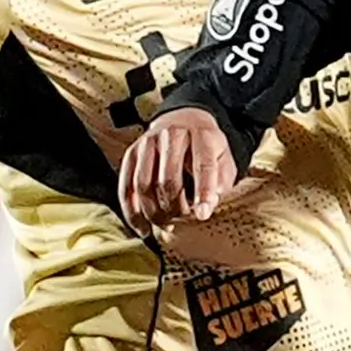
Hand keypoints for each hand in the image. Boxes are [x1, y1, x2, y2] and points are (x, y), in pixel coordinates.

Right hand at [118, 107, 239, 232]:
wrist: (183, 121)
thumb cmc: (206, 148)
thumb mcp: (224, 159)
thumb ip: (221, 181)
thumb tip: (209, 204)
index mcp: (201, 134)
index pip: (202, 165)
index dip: (203, 192)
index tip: (202, 215)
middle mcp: (171, 134)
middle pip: (168, 178)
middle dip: (176, 207)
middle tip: (184, 221)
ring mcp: (147, 143)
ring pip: (143, 185)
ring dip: (154, 213)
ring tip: (168, 226)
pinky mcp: (131, 153)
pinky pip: (126, 187)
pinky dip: (133, 213)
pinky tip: (144, 229)